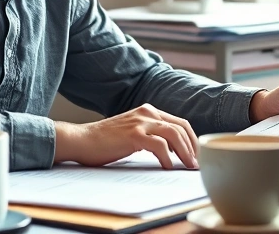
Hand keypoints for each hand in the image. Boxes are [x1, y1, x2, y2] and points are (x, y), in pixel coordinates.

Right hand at [54, 104, 198, 168]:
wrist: (81, 140)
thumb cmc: (105, 141)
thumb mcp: (132, 133)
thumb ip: (150, 135)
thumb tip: (172, 152)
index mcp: (148, 111)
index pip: (179, 123)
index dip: (191, 140)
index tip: (195, 156)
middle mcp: (147, 113)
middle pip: (181, 127)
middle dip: (193, 147)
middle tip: (196, 164)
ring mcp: (140, 122)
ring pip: (174, 134)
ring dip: (185, 153)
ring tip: (188, 167)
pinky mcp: (134, 135)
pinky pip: (160, 146)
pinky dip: (168, 158)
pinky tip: (167, 167)